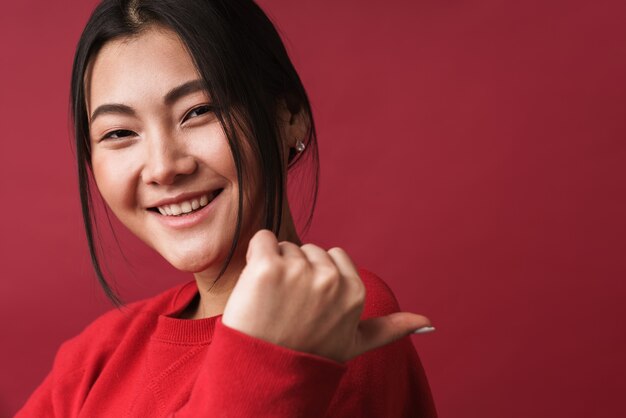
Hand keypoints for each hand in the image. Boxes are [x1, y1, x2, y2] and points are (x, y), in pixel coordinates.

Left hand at [221, 229, 431, 362]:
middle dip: (296, 271)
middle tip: (288, 308)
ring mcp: (300, 273)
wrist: (264, 376)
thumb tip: (430, 323)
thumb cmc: (308, 357)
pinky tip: (255, 287)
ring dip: (273, 268)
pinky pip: (261, 240)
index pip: (332, 256)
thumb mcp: (354, 343)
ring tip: (271, 304)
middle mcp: (332, 280)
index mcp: (354, 291)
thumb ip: (391, 328)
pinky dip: (254, 255)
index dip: (316, 277)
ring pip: (284, 247)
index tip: (308, 305)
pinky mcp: (268, 268)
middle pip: (307, 250)